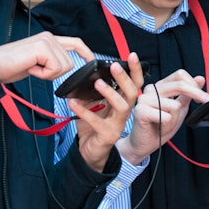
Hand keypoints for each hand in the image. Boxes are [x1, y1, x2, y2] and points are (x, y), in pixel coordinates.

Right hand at [0, 31, 93, 82]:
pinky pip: (54, 69)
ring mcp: (45, 40)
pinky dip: (42, 74)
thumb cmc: (10, 66)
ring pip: (63, 67)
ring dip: (47, 74)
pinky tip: (30, 68)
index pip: (75, 42)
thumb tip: (65, 66)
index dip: (86, 52)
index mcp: (48, 39)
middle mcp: (48, 37)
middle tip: (36, 70)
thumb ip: (50, 60)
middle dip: (55, 73)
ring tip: (31, 68)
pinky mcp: (42, 47)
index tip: (91, 61)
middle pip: (69, 62)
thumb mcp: (36, 62)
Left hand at [70, 53, 144, 170]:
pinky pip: (97, 122)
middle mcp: (124, 113)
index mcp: (123, 102)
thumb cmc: (93, 126)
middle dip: (124, 78)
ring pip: (122, 107)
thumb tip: (86, 76)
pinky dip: (84, 111)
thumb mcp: (94, 104)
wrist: (89, 152)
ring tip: (98, 83)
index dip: (135, 70)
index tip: (132, 56)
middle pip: (132, 93)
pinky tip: (73, 103)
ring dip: (110, 93)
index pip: (134, 84)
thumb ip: (93, 91)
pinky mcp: (107, 135)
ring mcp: (118, 125)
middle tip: (114, 66)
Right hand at [116, 70, 208, 164]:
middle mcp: (151, 89)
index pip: (180, 75)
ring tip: (166, 124)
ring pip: (174, 105)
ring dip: (175, 118)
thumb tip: (200, 78)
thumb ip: (188, 94)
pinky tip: (159, 126)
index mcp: (160, 86)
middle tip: (206, 102)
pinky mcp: (140, 111)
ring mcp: (144, 99)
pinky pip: (165, 116)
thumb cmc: (160, 127)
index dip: (194, 84)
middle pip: (179, 85)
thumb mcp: (179, 109)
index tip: (203, 97)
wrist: (144, 144)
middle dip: (197, 94)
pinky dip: (167, 124)